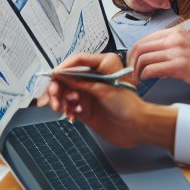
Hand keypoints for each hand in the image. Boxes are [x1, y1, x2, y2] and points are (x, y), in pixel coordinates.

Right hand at [37, 53, 174, 149]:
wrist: (137, 128)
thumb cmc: (129, 106)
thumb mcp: (103, 90)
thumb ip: (81, 83)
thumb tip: (61, 77)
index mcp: (102, 66)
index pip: (77, 61)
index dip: (64, 67)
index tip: (54, 75)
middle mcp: (93, 78)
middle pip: (66, 77)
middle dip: (57, 87)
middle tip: (53, 96)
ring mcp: (88, 93)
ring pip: (64, 92)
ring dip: (59, 100)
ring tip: (62, 108)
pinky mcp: (84, 108)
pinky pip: (68, 106)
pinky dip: (66, 110)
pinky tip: (72, 115)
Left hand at [130, 27, 189, 92]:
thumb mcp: (187, 48)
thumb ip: (168, 49)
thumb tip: (149, 58)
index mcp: (176, 33)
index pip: (144, 39)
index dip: (133, 52)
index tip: (131, 63)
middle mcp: (175, 39)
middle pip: (140, 47)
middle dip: (130, 61)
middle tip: (130, 72)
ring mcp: (178, 51)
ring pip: (144, 58)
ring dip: (136, 70)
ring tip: (137, 78)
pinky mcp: (180, 66)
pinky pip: (152, 69)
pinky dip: (145, 75)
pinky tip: (146, 80)